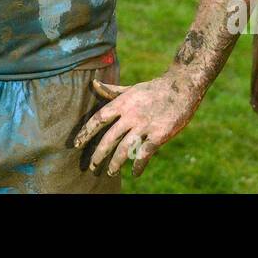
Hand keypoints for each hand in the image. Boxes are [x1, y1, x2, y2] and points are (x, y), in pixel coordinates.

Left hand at [72, 70, 200, 177]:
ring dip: (116, 163)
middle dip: (98, 154)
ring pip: (125, 148)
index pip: (99, 118)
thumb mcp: (131, 88)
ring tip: (110, 172)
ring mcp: (145, 125)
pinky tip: (134, 173)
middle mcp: (131, 114)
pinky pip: (145, 153)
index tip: (77, 144)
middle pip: (109, 137)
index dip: (86, 132)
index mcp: (122, 103)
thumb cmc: (154, 89)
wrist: (181, 87)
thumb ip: (111, 90)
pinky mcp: (160, 134)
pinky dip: (138, 165)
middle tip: (92, 165)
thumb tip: (93, 84)